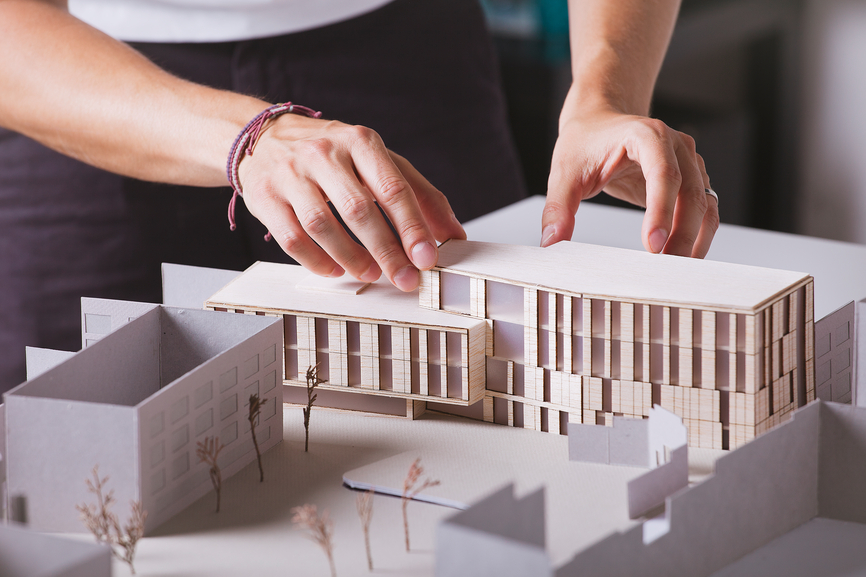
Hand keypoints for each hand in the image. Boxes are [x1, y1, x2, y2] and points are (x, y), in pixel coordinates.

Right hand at [237, 114, 465, 290]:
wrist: (264, 137)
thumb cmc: (333, 154)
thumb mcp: (379, 161)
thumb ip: (419, 194)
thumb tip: (453, 234)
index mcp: (360, 142)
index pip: (391, 187)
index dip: (411, 226)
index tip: (426, 257)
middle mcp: (324, 154)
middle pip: (358, 210)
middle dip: (386, 251)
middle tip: (405, 278)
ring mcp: (290, 175)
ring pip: (322, 226)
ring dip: (351, 258)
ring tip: (371, 273)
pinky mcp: (265, 197)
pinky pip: (291, 238)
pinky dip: (316, 261)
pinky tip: (335, 269)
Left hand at [541, 105, 718, 257]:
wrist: (599, 122)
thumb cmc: (585, 142)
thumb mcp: (565, 172)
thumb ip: (558, 207)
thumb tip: (552, 242)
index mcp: (646, 135)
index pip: (663, 174)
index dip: (660, 210)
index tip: (652, 245)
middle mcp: (676, 146)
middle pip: (690, 193)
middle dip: (681, 234)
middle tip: (663, 268)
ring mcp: (689, 162)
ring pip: (704, 203)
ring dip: (695, 238)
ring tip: (675, 268)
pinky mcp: (691, 179)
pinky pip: (704, 209)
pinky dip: (699, 234)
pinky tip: (683, 256)